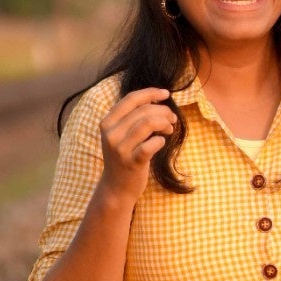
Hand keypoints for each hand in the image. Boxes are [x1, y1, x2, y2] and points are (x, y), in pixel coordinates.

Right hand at [98, 88, 177, 205]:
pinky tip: (161, 143)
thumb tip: (155, 98)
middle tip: (172, 118)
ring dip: (165, 123)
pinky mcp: (132, 162)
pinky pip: (152, 144)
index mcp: (107, 123)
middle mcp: (111, 134)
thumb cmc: (123, 157)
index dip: (151, 93)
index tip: (166, 94)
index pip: (130, 99)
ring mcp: (121, 149)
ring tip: (169, 128)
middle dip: (163, 111)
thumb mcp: (119, 135)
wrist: (116, 188)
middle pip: (143, 110)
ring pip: (148, 123)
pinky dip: (161, 140)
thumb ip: (131, 117)